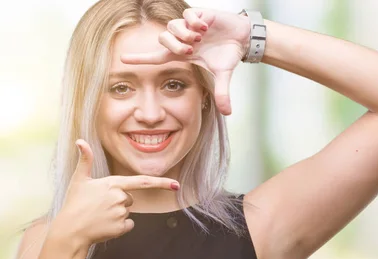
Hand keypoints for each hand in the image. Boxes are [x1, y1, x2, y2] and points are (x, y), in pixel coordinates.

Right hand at [53, 139, 179, 247]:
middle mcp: (120, 197)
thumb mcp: (79, 179)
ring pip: (128, 211)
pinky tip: (105, 225)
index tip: (176, 185)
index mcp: (113, 184)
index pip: (143, 181)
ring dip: (117, 213)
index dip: (162, 183)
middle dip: (119, 202)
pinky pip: (128, 224)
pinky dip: (119, 226)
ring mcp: (121, 213)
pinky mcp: (121, 227)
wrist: (69, 230)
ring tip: (99, 215)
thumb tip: (80, 140)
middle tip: (99, 206)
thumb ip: (85, 160)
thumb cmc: (74, 203)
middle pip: (131, 198)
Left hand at [121, 8, 250, 115]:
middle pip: (164, 39)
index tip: (122, 60)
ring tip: (199, 38)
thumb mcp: (223, 75)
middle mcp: (183, 39)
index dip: (140, 58)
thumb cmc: (228, 54)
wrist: (242, 38)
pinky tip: (205, 27)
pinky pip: (187, 15)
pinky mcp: (199, 14)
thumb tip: (227, 113)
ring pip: (172, 26)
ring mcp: (189, 26)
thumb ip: (221, 93)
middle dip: (174, 46)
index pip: (157, 56)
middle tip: (190, 50)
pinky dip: (194, 22)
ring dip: (184, 34)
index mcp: (184, 53)